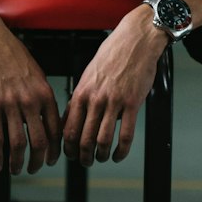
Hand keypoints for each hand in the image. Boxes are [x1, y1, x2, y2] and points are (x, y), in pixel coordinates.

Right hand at [0, 13, 61, 174]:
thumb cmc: (10, 53)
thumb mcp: (35, 72)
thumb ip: (40, 94)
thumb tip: (43, 116)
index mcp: (45, 93)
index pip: (56, 130)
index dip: (55, 149)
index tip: (51, 159)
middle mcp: (31, 100)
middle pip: (40, 141)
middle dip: (39, 161)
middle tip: (35, 168)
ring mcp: (11, 103)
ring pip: (18, 143)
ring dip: (18, 162)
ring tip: (16, 169)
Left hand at [62, 8, 165, 165]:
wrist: (135, 40)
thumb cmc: (112, 55)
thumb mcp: (88, 75)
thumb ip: (80, 97)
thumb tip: (70, 118)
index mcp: (81, 92)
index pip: (67, 128)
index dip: (67, 147)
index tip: (69, 154)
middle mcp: (95, 99)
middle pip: (83, 139)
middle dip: (83, 156)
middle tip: (86, 161)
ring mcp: (114, 102)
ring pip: (103, 140)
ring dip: (101, 155)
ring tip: (102, 158)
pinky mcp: (132, 103)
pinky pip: (125, 135)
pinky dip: (121, 151)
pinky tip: (119, 155)